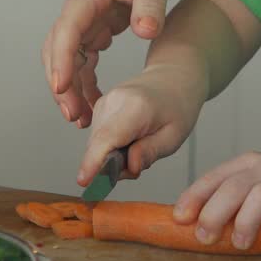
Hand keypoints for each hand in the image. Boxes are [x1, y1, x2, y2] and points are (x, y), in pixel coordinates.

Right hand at [43, 0, 181, 128]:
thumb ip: (151, 4)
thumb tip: (145, 32)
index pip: (67, 29)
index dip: (62, 60)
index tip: (62, 88)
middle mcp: (80, 7)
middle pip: (58, 49)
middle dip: (61, 83)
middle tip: (74, 116)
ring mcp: (85, 18)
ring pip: (66, 58)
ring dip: (70, 88)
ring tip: (81, 119)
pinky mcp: (95, 26)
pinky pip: (82, 59)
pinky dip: (84, 81)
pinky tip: (94, 103)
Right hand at [77, 65, 202, 185]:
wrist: (173, 79)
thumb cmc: (177, 108)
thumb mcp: (174, 137)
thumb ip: (150, 152)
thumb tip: (129, 168)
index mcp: (136, 108)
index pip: (107, 138)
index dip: (93, 162)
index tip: (83, 181)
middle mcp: (114, 102)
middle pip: (98, 145)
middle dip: (112, 166)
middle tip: (140, 162)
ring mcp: (104, 102)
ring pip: (96, 143)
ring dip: (112, 156)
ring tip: (139, 146)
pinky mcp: (99, 106)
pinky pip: (98, 137)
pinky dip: (110, 146)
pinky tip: (130, 139)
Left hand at [173, 151, 260, 252]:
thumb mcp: (253, 199)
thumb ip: (228, 208)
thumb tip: (188, 228)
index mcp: (248, 165)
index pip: (215, 177)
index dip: (194, 197)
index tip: (180, 219)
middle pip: (235, 186)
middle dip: (214, 212)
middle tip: (205, 237)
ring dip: (247, 220)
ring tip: (240, 243)